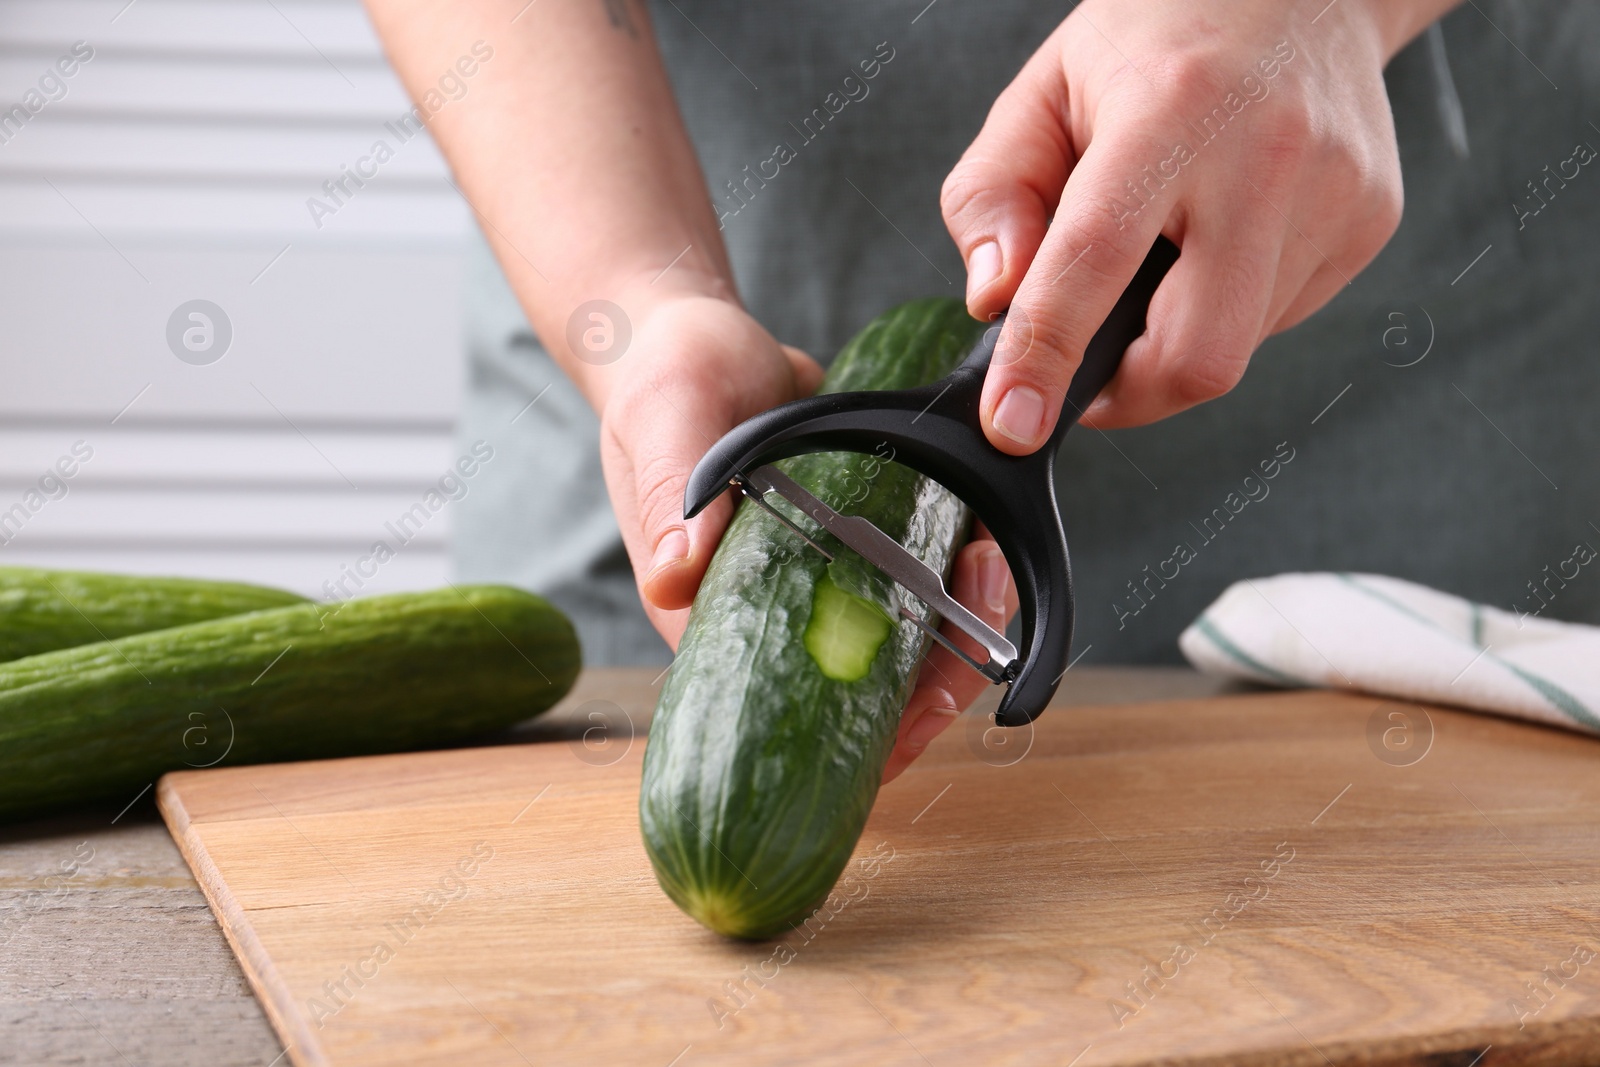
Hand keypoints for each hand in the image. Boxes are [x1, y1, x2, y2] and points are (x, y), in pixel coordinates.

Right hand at [598, 290, 1017, 778]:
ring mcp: (807, 584)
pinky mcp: (843, 548)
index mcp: (708, 612)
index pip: (783, 711)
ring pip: (892, 647)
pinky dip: (950, 577)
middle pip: (853, 695)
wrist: (688, 334)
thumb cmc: (662, 377)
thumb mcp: (665, 421)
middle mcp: (762, 612)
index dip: (857, 734)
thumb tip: (674, 577)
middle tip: (977, 601)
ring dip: (956, 626)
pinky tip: (978, 545)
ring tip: (984, 564)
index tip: (922, 704)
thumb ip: (671, 495)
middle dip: (931, 676)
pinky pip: (905, 586)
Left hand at [941, 0, 1412, 444]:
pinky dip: (1228, 309)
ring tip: (1164, 255)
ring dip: (1175, 338)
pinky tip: (1220, 240)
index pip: (1097, 260)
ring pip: (1237, 350)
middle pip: (1197, 356)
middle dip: (1128, 395)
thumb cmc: (1157, 37)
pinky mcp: (1370, 223)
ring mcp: (1334, 194)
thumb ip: (993, 194)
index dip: (1047, 355)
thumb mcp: (1042, 91)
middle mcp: (1266, 155)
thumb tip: (996, 301)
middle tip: (1085, 371)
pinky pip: (1278, 319)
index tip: (1015, 423)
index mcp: (1171, 110)